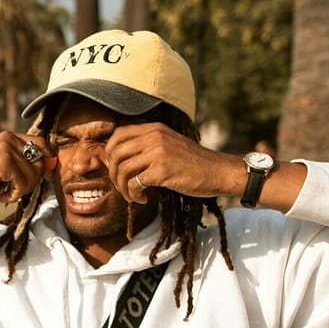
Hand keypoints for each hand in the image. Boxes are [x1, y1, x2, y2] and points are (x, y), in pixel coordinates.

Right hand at [0, 131, 57, 205]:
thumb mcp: (4, 167)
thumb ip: (23, 163)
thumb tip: (50, 166)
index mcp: (9, 136)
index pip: (43, 144)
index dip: (47, 160)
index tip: (43, 175)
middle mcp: (9, 138)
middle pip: (41, 162)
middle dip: (32, 181)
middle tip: (14, 190)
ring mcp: (6, 149)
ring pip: (33, 175)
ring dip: (21, 191)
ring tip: (4, 193)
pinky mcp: (3, 162)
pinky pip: (22, 184)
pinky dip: (13, 196)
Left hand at [103, 123, 237, 202]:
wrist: (218, 171)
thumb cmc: (193, 162)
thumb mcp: (169, 143)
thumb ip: (148, 144)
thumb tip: (119, 158)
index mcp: (154, 128)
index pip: (118, 135)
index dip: (110, 153)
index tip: (116, 168)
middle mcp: (154, 137)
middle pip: (115, 154)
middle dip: (113, 174)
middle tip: (122, 187)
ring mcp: (157, 153)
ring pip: (122, 170)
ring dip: (123, 188)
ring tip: (132, 196)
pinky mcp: (162, 171)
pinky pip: (134, 184)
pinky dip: (134, 195)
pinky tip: (144, 199)